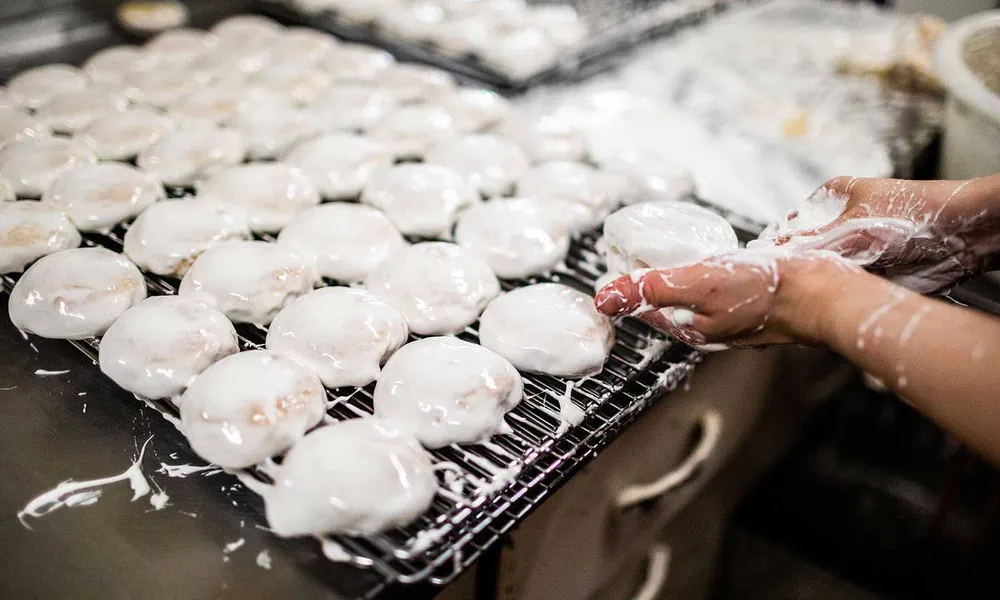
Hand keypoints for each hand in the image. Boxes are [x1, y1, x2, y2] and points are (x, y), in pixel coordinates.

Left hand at [594, 248, 859, 348]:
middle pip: (669, 303)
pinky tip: (717, 258)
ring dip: (680, 275)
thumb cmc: (767, 292)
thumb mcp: (698, 285)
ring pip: (695, 296)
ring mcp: (735, 317)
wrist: (825, 294)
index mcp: (691, 328)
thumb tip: (604, 297)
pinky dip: (710, 272)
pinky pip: (722, 288)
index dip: (627, 286)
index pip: (645, 308)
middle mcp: (710, 326)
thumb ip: (652, 289)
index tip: (613, 261)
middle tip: (635, 252)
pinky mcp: (756, 303)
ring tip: (669, 250)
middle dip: (651, 282)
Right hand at [753, 175, 999, 292]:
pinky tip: (828, 299)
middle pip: (810, 247)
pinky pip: (848, 283)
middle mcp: (846, 221)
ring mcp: (861, 246)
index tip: (765, 259)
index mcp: (836, 196)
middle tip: (782, 281)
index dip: (780, 240)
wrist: (962, 234)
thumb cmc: (913, 212)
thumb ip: (809, 242)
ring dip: (820, 281)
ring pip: (828, 268)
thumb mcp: (849, 226)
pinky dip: (840, 292)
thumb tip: (775, 253)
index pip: (795, 220)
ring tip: (802, 293)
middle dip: (798, 264)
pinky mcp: (875, 270)